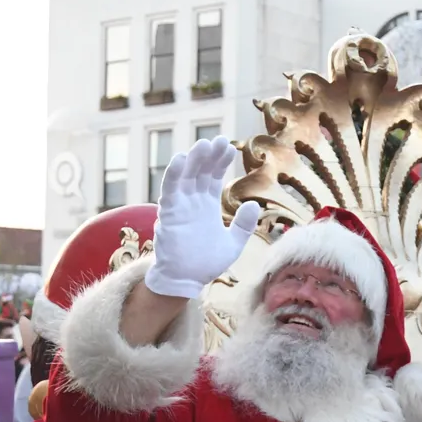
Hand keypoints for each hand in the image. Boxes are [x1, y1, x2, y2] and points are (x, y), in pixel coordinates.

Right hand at [142, 137, 260, 299]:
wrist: (187, 281)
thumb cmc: (206, 263)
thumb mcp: (233, 243)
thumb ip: (243, 225)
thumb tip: (254, 204)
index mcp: (207, 205)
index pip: (213, 177)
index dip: (220, 162)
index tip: (229, 147)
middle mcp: (193, 202)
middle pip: (200, 172)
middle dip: (209, 156)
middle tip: (218, 140)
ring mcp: (180, 206)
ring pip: (185, 177)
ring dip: (192, 160)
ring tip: (203, 145)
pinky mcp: (168, 214)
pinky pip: (169, 191)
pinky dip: (173, 175)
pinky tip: (180, 159)